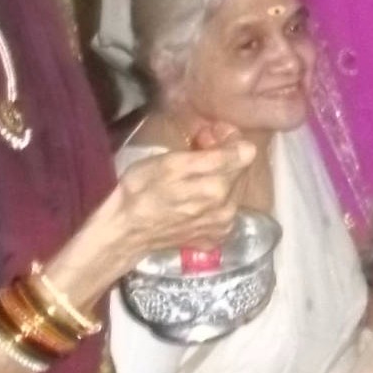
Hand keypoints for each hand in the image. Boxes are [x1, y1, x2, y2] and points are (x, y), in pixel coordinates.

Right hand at [109, 133, 254, 261]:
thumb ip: (214, 156)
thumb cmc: (141, 189)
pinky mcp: (217, 236)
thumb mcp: (171, 162)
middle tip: (197, 151)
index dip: (228, 138)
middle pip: (240, 169)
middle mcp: (228, 207)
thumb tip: (247, 150)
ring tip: (194, 176)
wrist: (126, 230)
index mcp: (217, 186)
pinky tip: (196, 197)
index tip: (209, 136)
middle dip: (223, 156)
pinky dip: (216, 199)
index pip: (246, 151)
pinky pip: (226, 208)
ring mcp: (223, 225)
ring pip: (234, 188)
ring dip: (219, 177)